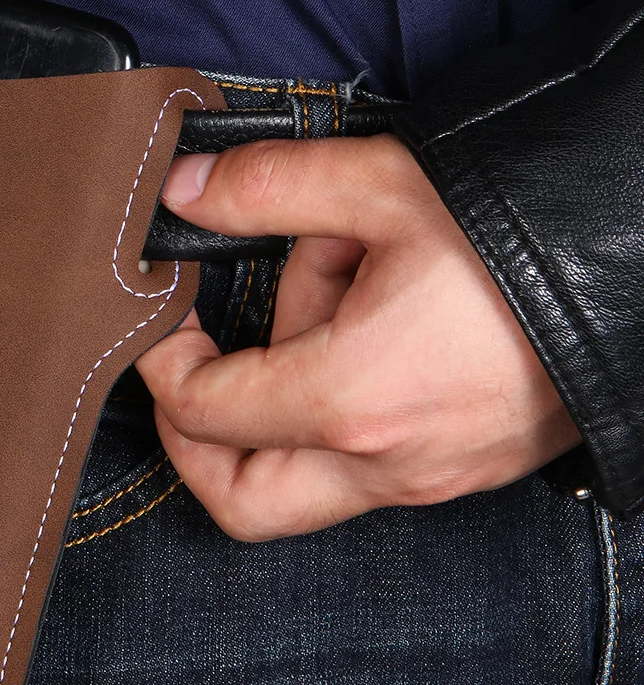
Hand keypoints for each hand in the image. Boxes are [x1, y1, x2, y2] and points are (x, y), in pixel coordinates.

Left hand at [134, 135, 579, 538]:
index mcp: (353, 402)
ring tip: (330, 286)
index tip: (164, 317)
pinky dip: (339, 405)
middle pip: (242, 500)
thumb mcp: (380, 184)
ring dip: (280, 404)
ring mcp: (436, 478)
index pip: (203, 414)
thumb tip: (182, 190)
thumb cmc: (524, 226)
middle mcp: (390, 465)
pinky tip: (374, 313)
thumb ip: (262, 188)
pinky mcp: (468, 468)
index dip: (161, 363)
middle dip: (195, 439)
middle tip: (195, 363)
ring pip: (308, 481)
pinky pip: (369, 463)